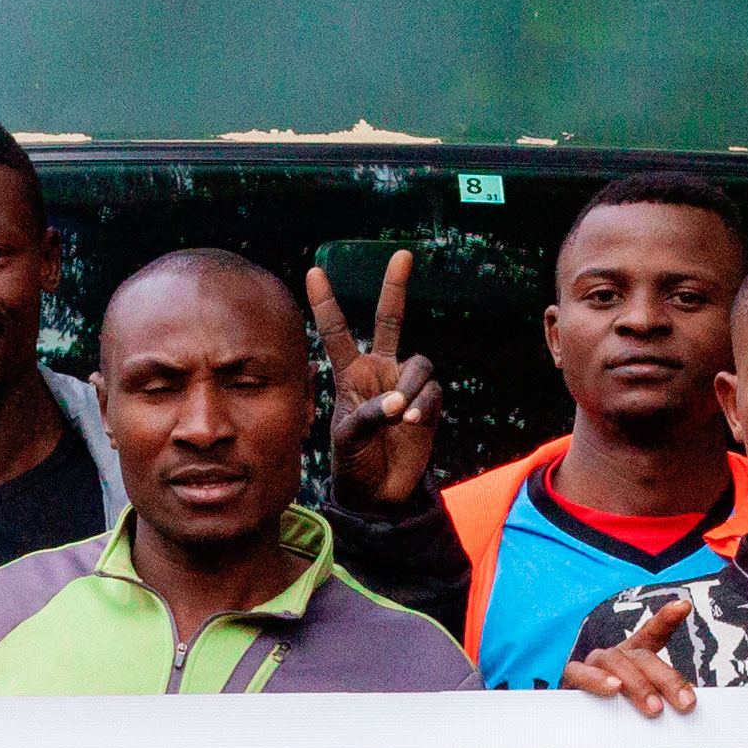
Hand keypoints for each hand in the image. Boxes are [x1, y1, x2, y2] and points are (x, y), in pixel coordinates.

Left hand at [310, 254, 439, 510]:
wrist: (379, 494)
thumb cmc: (353, 464)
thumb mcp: (346, 439)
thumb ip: (368, 415)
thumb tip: (399, 402)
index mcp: (350, 373)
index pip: (337, 331)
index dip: (327, 303)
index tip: (314, 272)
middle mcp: (380, 370)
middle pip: (391, 319)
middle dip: (396, 287)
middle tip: (402, 254)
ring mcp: (406, 384)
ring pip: (419, 363)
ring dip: (411, 387)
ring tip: (400, 417)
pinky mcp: (429, 403)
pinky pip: (433, 391)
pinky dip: (424, 405)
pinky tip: (412, 423)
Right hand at [563, 596, 700, 720]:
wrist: (569, 730)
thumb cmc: (610, 716)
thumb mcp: (639, 708)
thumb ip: (659, 701)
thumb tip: (686, 706)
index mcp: (631, 660)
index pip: (650, 635)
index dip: (665, 619)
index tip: (683, 606)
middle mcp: (613, 657)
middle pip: (642, 657)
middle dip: (667, 680)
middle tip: (686, 704)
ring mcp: (591, 665)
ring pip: (616, 661)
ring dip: (638, 684)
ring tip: (655, 708)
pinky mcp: (571, 678)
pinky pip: (581, 673)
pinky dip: (598, 680)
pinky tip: (614, 688)